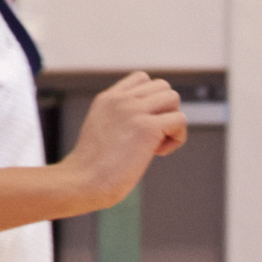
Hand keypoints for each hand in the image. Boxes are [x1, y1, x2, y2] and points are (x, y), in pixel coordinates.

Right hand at [56, 71, 186, 206]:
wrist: (82, 182)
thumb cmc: (92, 169)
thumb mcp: (102, 131)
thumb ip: (120, 120)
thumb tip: (151, 127)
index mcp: (108, 98)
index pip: (141, 78)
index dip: (152, 100)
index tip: (142, 125)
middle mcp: (120, 100)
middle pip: (162, 87)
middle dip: (164, 111)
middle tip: (151, 137)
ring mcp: (133, 111)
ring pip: (173, 97)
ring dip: (172, 121)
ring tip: (155, 144)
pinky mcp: (147, 127)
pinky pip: (180, 120)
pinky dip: (177, 138)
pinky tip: (158, 153)